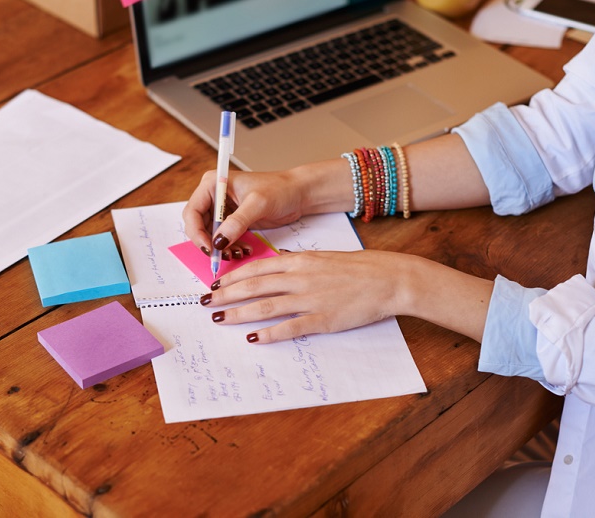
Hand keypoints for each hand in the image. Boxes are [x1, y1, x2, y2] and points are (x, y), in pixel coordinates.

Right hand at [182, 159, 353, 255]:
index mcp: (212, 184)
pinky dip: (230, 247)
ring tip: (237, 254)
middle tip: (221, 256)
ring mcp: (222, 209)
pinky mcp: (232, 220)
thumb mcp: (258, 204)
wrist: (298, 193)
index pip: (193, 211)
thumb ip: (237, 222)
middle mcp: (213, 195)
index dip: (196, 232)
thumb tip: (218, 240)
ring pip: (210, 235)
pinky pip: (223, 238)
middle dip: (208, 243)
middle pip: (197, 225)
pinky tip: (243, 250)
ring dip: (220, 248)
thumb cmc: (280, 189)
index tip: (209, 248)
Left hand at [202, 249, 491, 343]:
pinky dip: (269, 333)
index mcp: (300, 261)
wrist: (389, 279)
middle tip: (205, 303)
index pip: (257, 267)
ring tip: (219, 319)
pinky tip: (253, 338)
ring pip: (265, 306)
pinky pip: (289, 328)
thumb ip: (299, 262)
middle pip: (254, 286)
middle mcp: (299, 279)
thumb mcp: (324, 257)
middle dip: (226, 295)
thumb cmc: (359, 268)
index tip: (216, 283)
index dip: (233, 276)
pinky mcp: (322, 319)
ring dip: (238, 313)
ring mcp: (309, 299)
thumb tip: (279, 264)